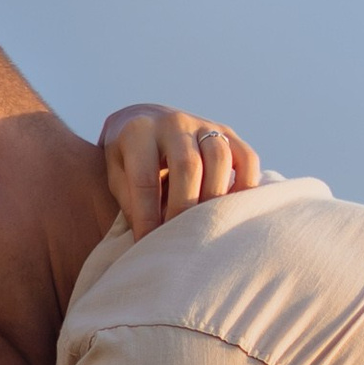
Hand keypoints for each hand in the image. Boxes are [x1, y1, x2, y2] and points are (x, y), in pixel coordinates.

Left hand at [98, 105, 264, 234]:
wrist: (144, 120)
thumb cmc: (127, 160)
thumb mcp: (115, 174)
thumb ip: (130, 201)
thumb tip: (152, 237)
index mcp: (138, 130)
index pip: (145, 179)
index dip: (147, 216)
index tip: (146, 244)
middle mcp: (173, 122)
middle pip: (188, 166)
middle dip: (184, 209)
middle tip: (179, 241)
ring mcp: (204, 125)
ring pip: (220, 158)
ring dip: (215, 199)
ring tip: (207, 228)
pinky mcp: (228, 134)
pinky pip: (248, 158)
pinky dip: (246, 187)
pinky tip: (234, 211)